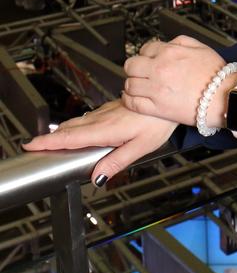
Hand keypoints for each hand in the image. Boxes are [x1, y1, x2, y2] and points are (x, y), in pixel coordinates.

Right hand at [22, 100, 176, 185]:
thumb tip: (97, 178)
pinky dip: (77, 124)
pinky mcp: (114, 107)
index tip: (32, 144)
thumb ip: (116, 162)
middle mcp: (104, 118)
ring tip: (51, 138)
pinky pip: (90, 117)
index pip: (71, 137)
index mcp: (107, 130)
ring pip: (80, 121)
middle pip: (71, 129)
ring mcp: (108, 111)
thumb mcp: (140, 147)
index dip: (50, 142)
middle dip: (51, 137)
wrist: (168, 94)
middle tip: (34, 144)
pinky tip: (79, 127)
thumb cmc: (158, 122)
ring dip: (63, 130)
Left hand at [122, 35, 236, 126]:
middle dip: (135, 67)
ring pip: (129, 84)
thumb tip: (167, 44)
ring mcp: (156, 90)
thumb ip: (180, 41)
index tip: (149, 59)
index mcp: (170, 52)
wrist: (224, 97)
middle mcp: (159, 69)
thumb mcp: (201, 47)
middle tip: (141, 72)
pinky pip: (133, 103)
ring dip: (132, 84)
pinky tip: (135, 98)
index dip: (147, 54)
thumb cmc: (216, 74)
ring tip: (139, 86)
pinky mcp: (157, 108)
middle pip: (131, 65)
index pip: (145, 48)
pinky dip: (130, 100)